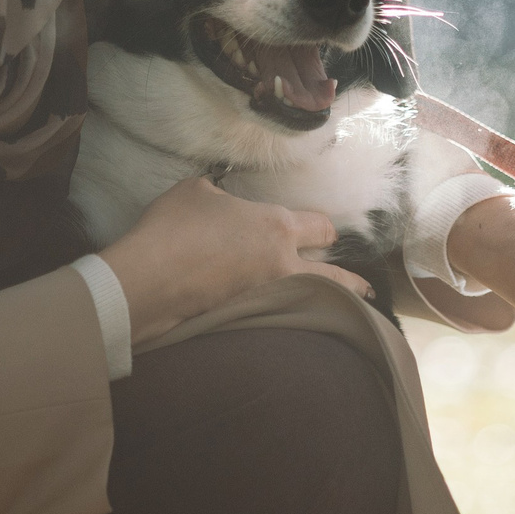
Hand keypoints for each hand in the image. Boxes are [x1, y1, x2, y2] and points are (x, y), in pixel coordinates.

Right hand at [98, 178, 371, 344]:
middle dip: (351, 281)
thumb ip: (219, 192)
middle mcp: (283, 265)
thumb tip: (220, 195)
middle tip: (365, 286)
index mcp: (276, 226)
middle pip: (333, 276)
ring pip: (313, 302)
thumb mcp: (196, 191)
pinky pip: (280, 317)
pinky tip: (289, 322)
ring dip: (328, 305)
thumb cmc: (174, 228)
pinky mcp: (247, 320)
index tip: (329, 233)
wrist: (149, 279)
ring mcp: (267, 297)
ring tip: (343, 314)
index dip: (327, 228)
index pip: (321, 227)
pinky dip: (290, 319)